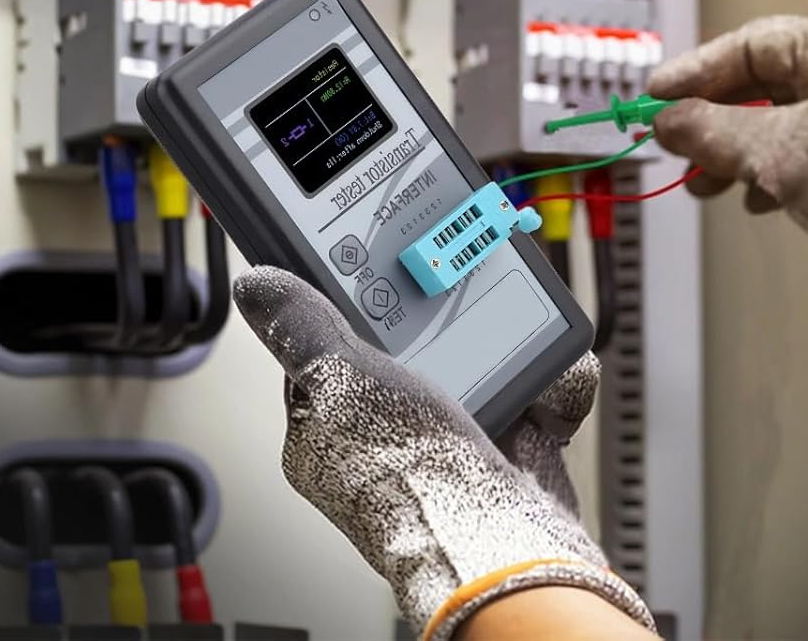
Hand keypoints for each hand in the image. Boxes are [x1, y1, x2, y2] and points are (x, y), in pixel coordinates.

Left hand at [232, 267, 652, 640]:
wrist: (503, 545)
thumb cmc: (410, 479)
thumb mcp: (340, 380)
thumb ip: (302, 329)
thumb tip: (258, 286)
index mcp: (328, 430)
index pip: (326, 347)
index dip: (350, 301)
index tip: (375, 262)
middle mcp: (387, 438)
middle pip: (409, 345)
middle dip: (441, 318)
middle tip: (452, 290)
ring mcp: (450, 443)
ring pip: (478, 362)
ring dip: (504, 345)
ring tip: (508, 339)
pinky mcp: (510, 446)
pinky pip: (533, 390)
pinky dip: (548, 380)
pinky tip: (542, 378)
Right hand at [649, 15, 807, 351]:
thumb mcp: (779, 154)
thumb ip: (714, 131)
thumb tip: (666, 121)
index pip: (758, 44)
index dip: (701, 71)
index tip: (659, 96)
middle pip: (770, 84)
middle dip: (717, 121)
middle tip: (675, 144)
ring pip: (787, 122)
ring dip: (739, 152)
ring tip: (704, 185)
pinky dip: (774, 172)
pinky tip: (753, 200)